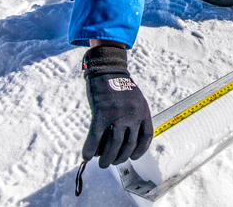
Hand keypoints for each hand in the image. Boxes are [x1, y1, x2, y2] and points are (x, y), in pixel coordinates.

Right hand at [82, 46, 152, 167]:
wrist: (108, 69)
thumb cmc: (120, 85)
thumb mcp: (136, 100)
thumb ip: (135, 117)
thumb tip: (127, 138)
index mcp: (143, 111)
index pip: (146, 137)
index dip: (140, 150)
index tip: (133, 157)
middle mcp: (133, 115)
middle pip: (128, 145)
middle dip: (121, 157)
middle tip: (113, 162)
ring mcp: (117, 115)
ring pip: (113, 145)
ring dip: (107, 158)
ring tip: (103, 163)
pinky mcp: (101, 114)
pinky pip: (95, 137)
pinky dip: (90, 149)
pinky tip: (87, 156)